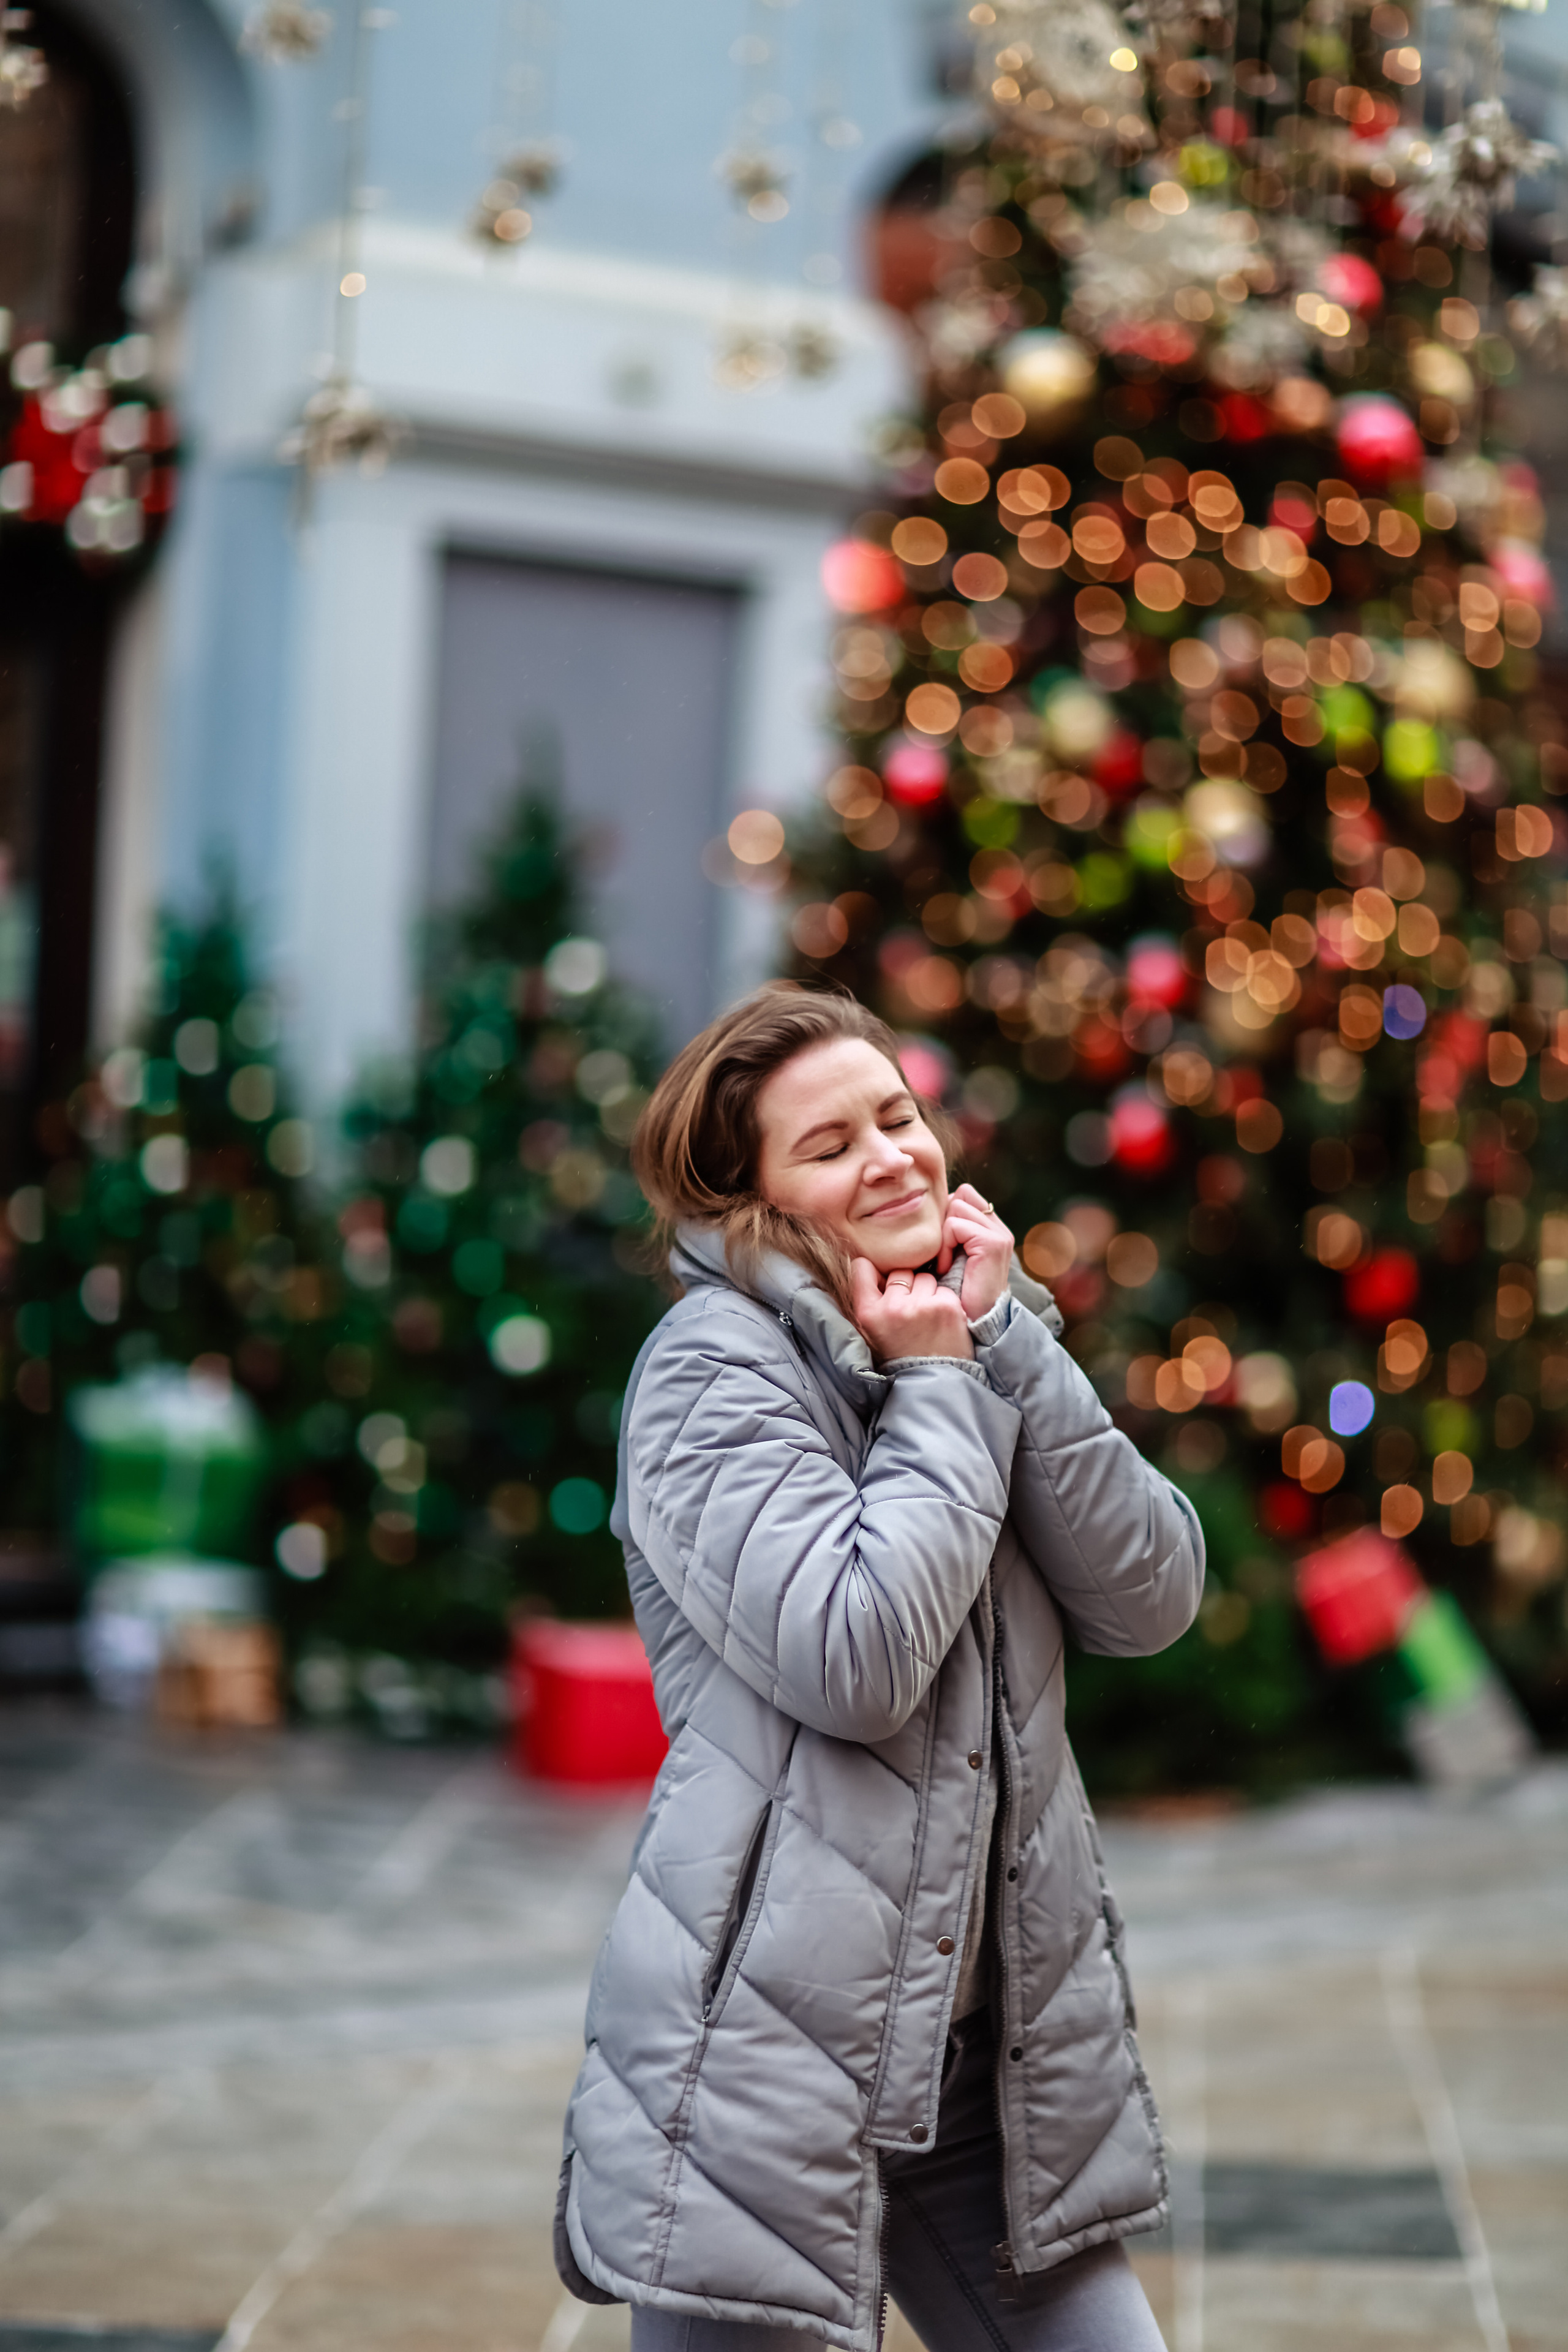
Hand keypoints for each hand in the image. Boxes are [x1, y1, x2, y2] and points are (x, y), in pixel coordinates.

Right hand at [851, 1259, 973, 1363]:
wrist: (930, 1385)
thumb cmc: (900, 1357)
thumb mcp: (871, 1332)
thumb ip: (870, 1302)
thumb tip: (876, 1271)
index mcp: (867, 1313)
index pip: (861, 1267)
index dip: (874, 1272)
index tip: (882, 1281)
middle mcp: (892, 1307)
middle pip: (899, 1272)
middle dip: (906, 1287)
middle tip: (910, 1312)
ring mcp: (921, 1306)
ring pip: (924, 1278)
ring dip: (927, 1293)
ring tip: (927, 1319)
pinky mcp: (946, 1307)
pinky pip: (944, 1290)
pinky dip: (945, 1303)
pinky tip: (941, 1322)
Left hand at [938, 1184, 1014, 1322]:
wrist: (972, 1322)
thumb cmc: (954, 1293)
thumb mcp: (950, 1256)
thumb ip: (947, 1232)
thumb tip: (924, 1209)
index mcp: (990, 1228)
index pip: (964, 1195)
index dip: (945, 1213)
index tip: (939, 1244)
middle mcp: (998, 1227)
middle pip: (961, 1194)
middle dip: (943, 1220)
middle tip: (939, 1251)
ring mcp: (999, 1234)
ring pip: (956, 1206)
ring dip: (942, 1234)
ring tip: (942, 1261)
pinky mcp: (993, 1243)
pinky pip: (956, 1225)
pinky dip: (944, 1244)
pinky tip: (945, 1266)